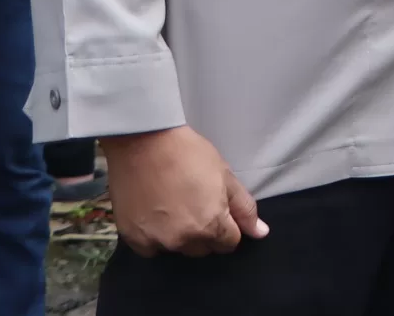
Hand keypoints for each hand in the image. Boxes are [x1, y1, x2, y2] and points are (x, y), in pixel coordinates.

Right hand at [101, 126, 264, 256]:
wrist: (142, 143)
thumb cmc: (188, 153)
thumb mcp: (225, 175)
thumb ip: (244, 208)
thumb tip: (261, 233)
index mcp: (210, 225)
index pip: (229, 243)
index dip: (228, 227)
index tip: (218, 210)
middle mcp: (183, 240)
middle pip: (203, 248)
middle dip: (205, 232)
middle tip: (195, 205)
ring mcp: (155, 241)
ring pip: (177, 249)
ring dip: (180, 236)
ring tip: (174, 207)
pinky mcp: (132, 239)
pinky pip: (151, 248)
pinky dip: (155, 237)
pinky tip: (155, 214)